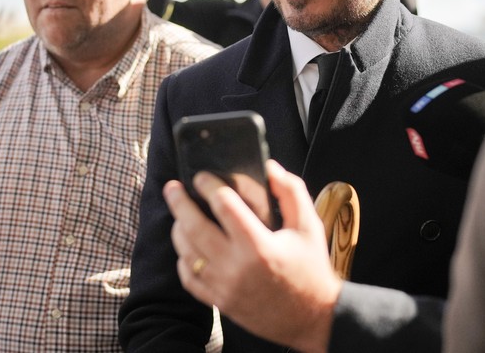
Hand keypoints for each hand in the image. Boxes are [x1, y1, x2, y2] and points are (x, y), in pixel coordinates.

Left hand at [165, 160, 340, 352]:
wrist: (312, 316)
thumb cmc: (310, 267)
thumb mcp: (309, 225)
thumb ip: (291, 191)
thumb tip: (270, 167)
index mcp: (259, 245)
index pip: (224, 206)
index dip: (209, 186)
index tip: (202, 176)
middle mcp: (237, 266)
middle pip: (195, 227)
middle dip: (179, 203)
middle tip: (172, 187)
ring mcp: (224, 286)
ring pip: (187, 253)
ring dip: (178, 229)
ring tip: (179, 215)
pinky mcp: (220, 302)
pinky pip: (189, 279)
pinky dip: (183, 260)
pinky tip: (187, 247)